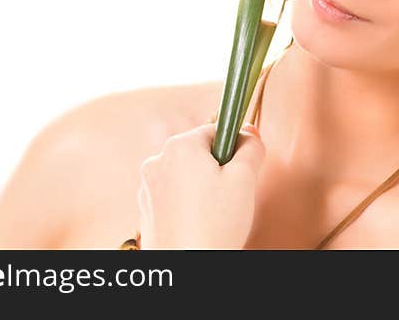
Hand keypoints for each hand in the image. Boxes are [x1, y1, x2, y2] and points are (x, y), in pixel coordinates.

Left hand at [137, 121, 265, 248]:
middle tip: (231, 195)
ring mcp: (148, 187)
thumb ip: (252, 148)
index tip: (244, 170)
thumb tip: (250, 133)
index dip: (235, 149)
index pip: (216, 131)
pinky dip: (187, 206)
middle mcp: (157, 161)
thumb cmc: (216, 224)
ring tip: (214, 215)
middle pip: (199, 153)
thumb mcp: (245, 178)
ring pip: (186, 176)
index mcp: (180, 146)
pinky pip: (174, 197)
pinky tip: (199, 224)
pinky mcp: (146, 210)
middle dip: (218, 170)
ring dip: (202, 188)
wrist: (188, 268)